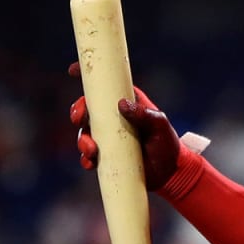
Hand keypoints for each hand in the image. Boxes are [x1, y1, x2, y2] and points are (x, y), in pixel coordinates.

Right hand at [67, 61, 181, 190]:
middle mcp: (113, 118)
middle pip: (86, 109)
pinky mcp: (105, 156)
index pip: (105, 85)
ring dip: (82, 140)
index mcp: (126, 103)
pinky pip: (88, 156)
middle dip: (77, 111)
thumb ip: (145, 114)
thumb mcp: (160, 125)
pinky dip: (85, 159)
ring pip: (84, 133)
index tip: (74, 71)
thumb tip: (122, 104)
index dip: (87, 76)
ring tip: (92, 150)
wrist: (169, 172)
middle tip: (80, 119)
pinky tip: (90, 163)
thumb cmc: (167, 143)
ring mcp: (107, 137)